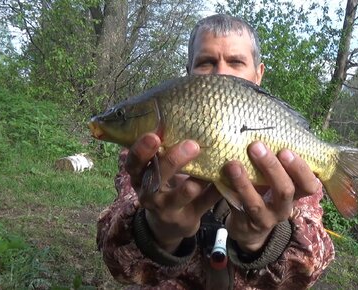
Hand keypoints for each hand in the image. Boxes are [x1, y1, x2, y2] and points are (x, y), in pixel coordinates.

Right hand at [125, 133, 220, 252]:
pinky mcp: (184, 219)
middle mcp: (148, 193)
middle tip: (191, 145)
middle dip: (172, 161)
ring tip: (204, 175)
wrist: (170, 222)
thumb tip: (192, 118)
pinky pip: (200, 206)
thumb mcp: (159, 169)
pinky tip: (224, 183)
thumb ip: (168, 149)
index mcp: (140, 175)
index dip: (141, 150)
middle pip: (154, 178)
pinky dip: (212, 195)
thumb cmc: (166, 184)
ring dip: (191, 186)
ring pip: (176, 198)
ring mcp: (165, 209)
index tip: (153, 136)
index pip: (133, 162)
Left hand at [223, 141, 321, 252]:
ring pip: (256, 203)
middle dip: (271, 168)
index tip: (286, 150)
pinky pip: (236, 208)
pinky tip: (221, 177)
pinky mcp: (245, 224)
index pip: (309, 185)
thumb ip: (278, 163)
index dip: (301, 169)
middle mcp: (284, 208)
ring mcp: (265, 219)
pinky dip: (229, 192)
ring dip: (244, 182)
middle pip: (285, 191)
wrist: (249, 227)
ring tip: (233, 164)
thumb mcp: (276, 181)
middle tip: (257, 146)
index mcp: (296, 194)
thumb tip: (268, 127)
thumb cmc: (266, 193)